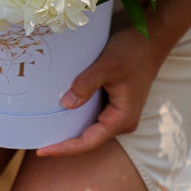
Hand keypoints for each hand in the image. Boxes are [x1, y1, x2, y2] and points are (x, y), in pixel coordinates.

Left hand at [37, 26, 160, 157]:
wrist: (151, 39)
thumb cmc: (132, 51)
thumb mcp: (107, 65)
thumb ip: (87, 84)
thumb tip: (66, 104)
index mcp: (122, 118)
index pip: (89, 141)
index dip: (65, 148)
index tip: (41, 150)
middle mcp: (123, 121)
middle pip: (90, 140)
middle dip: (66, 143)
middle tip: (39, 144)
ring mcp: (121, 113)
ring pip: (92, 129)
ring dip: (72, 130)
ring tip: (47, 131)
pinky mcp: (118, 103)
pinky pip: (95, 116)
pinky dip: (79, 117)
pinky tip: (63, 112)